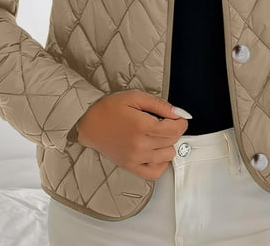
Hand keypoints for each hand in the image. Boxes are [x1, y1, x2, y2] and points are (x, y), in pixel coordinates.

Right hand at [76, 89, 190, 180]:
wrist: (88, 123)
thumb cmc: (109, 108)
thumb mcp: (135, 97)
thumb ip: (160, 105)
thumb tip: (180, 113)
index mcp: (142, 126)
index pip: (175, 129)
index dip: (181, 121)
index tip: (178, 117)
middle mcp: (140, 145)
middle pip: (172, 141)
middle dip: (174, 129)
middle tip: (164, 122)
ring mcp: (135, 158)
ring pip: (167, 156)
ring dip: (168, 144)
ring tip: (157, 135)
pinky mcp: (130, 166)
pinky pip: (155, 172)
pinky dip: (161, 163)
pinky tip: (156, 151)